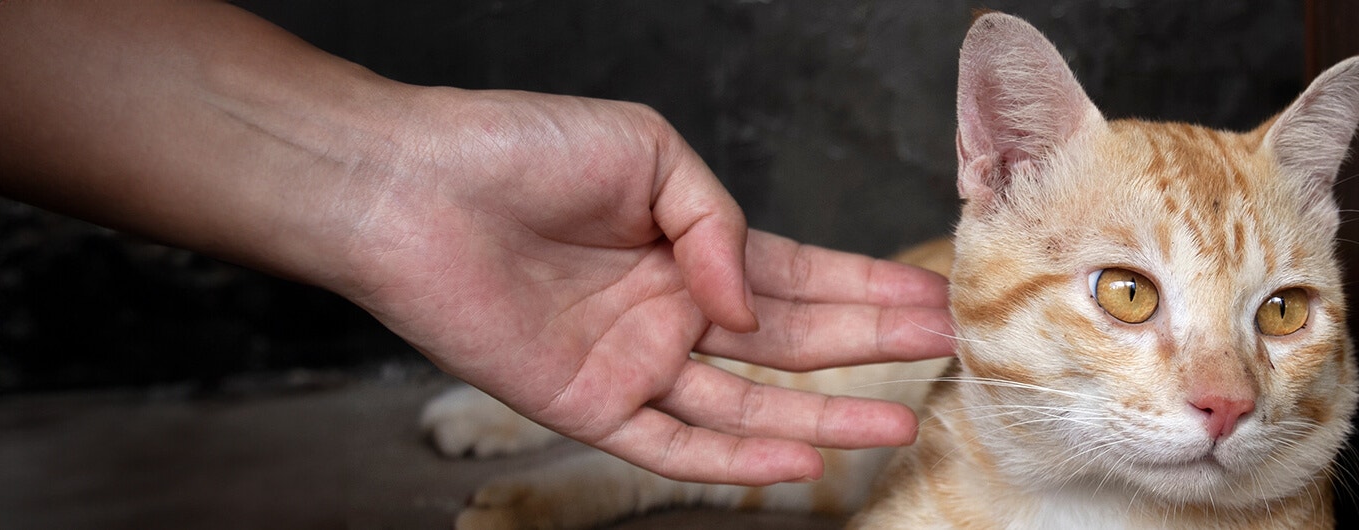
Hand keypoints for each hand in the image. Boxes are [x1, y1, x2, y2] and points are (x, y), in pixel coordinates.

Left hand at [335, 89, 953, 484]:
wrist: (410, 188)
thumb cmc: (516, 149)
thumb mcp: (647, 152)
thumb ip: (718, 223)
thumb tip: (749, 305)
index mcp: (691, 245)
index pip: (802, 275)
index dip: (870, 288)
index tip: (935, 297)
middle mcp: (674, 309)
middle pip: (794, 340)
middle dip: (874, 345)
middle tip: (948, 351)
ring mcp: (636, 361)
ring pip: (750, 403)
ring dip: (826, 417)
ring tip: (900, 421)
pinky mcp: (589, 403)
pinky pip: (673, 443)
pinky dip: (736, 457)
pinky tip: (799, 462)